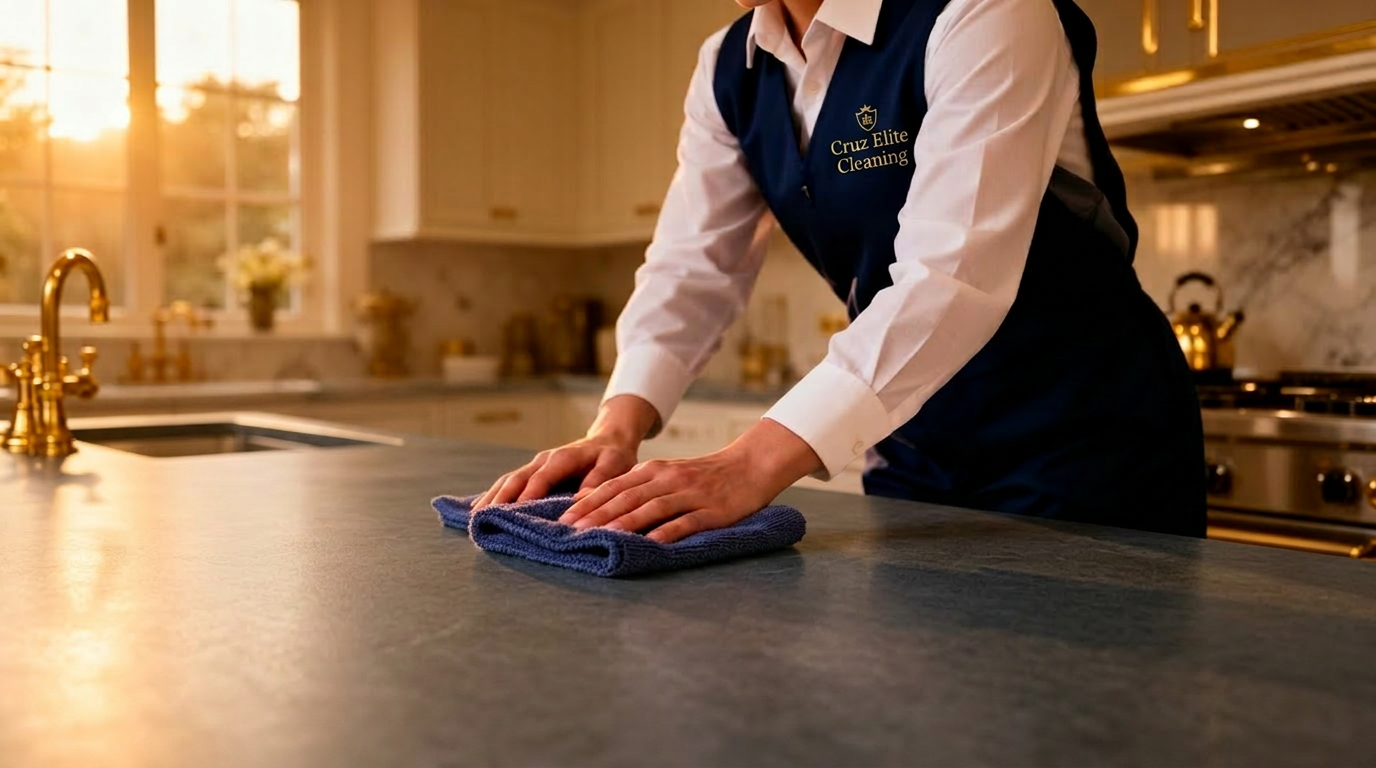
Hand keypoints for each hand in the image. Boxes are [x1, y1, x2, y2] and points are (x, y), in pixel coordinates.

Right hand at [471, 395, 658, 509]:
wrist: (608, 440)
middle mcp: (543, 460)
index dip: (526, 495)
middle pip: (516, 479)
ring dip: (491, 498)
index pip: (540, 478)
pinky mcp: (533, 473)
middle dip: (498, 499)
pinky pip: (510, 483)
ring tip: (475, 518)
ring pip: (508, 481)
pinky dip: (494, 495)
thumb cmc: (613, 455)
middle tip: (482, 520)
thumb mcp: (614, 465)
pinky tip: (479, 508)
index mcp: (562, 458)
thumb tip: (582, 499)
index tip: (511, 513)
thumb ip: (599, 480)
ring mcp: (535, 466)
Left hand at [558, 419, 821, 543]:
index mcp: (654, 470)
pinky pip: (686, 522)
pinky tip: (650, 544)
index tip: (563, 520)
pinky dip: (666, 533)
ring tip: (602, 538)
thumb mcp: (669, 475)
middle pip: (626, 497)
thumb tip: (606, 510)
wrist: (750, 465)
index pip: (613, 486)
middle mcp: (667, 478)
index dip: (587, 503)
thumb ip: (641, 489)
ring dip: (624, 524)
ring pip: (651, 508)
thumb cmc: (706, 476)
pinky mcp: (711, 510)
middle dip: (596, 515)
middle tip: (571, 532)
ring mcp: (690, 494)